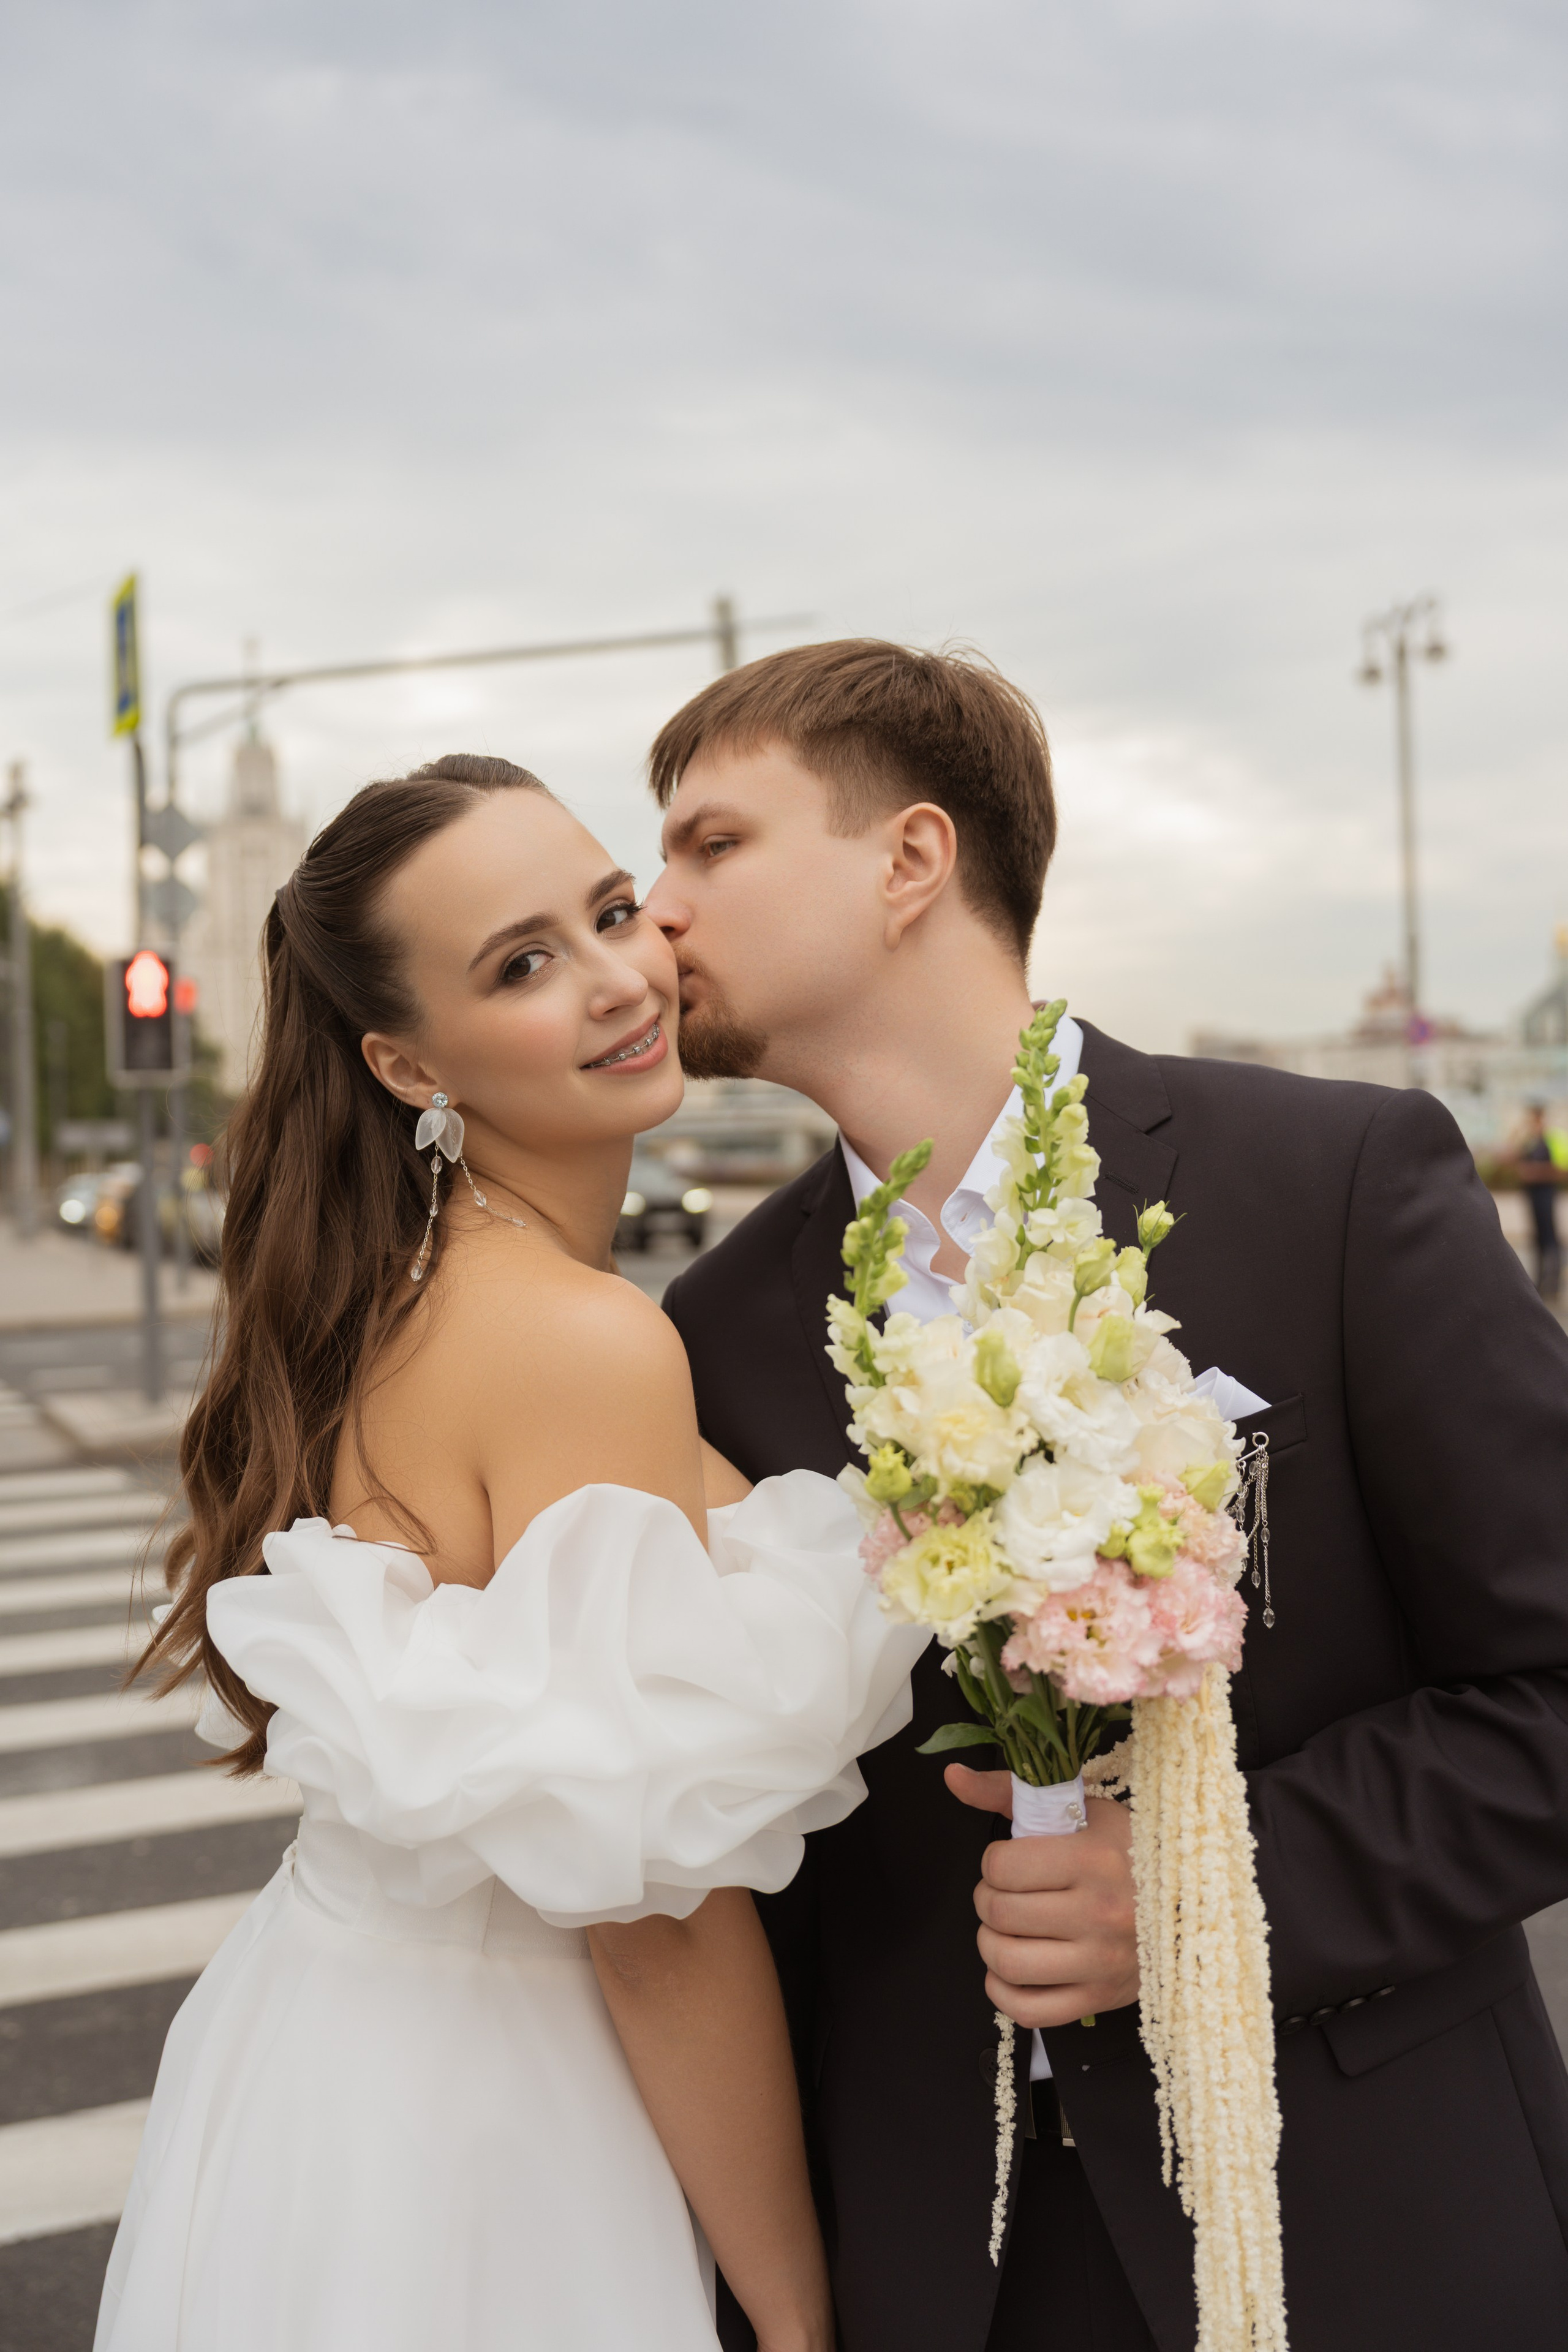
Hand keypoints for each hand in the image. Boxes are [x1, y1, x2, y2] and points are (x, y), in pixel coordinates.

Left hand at [945, 1765, 1139, 2028]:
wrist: (1193, 1902)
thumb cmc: (1130, 1851)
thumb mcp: (1080, 1809)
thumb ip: (1010, 1792)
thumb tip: (952, 1775)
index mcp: (1093, 1859)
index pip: (1002, 1866)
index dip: (993, 1862)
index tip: (1009, 1862)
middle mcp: (1100, 1913)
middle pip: (999, 1912)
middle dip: (987, 1899)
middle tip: (1004, 1892)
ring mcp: (1101, 1962)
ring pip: (1008, 1963)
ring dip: (990, 1943)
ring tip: (1004, 1927)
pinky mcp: (1100, 1999)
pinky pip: (1029, 2011)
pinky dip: (1004, 1991)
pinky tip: (1010, 1970)